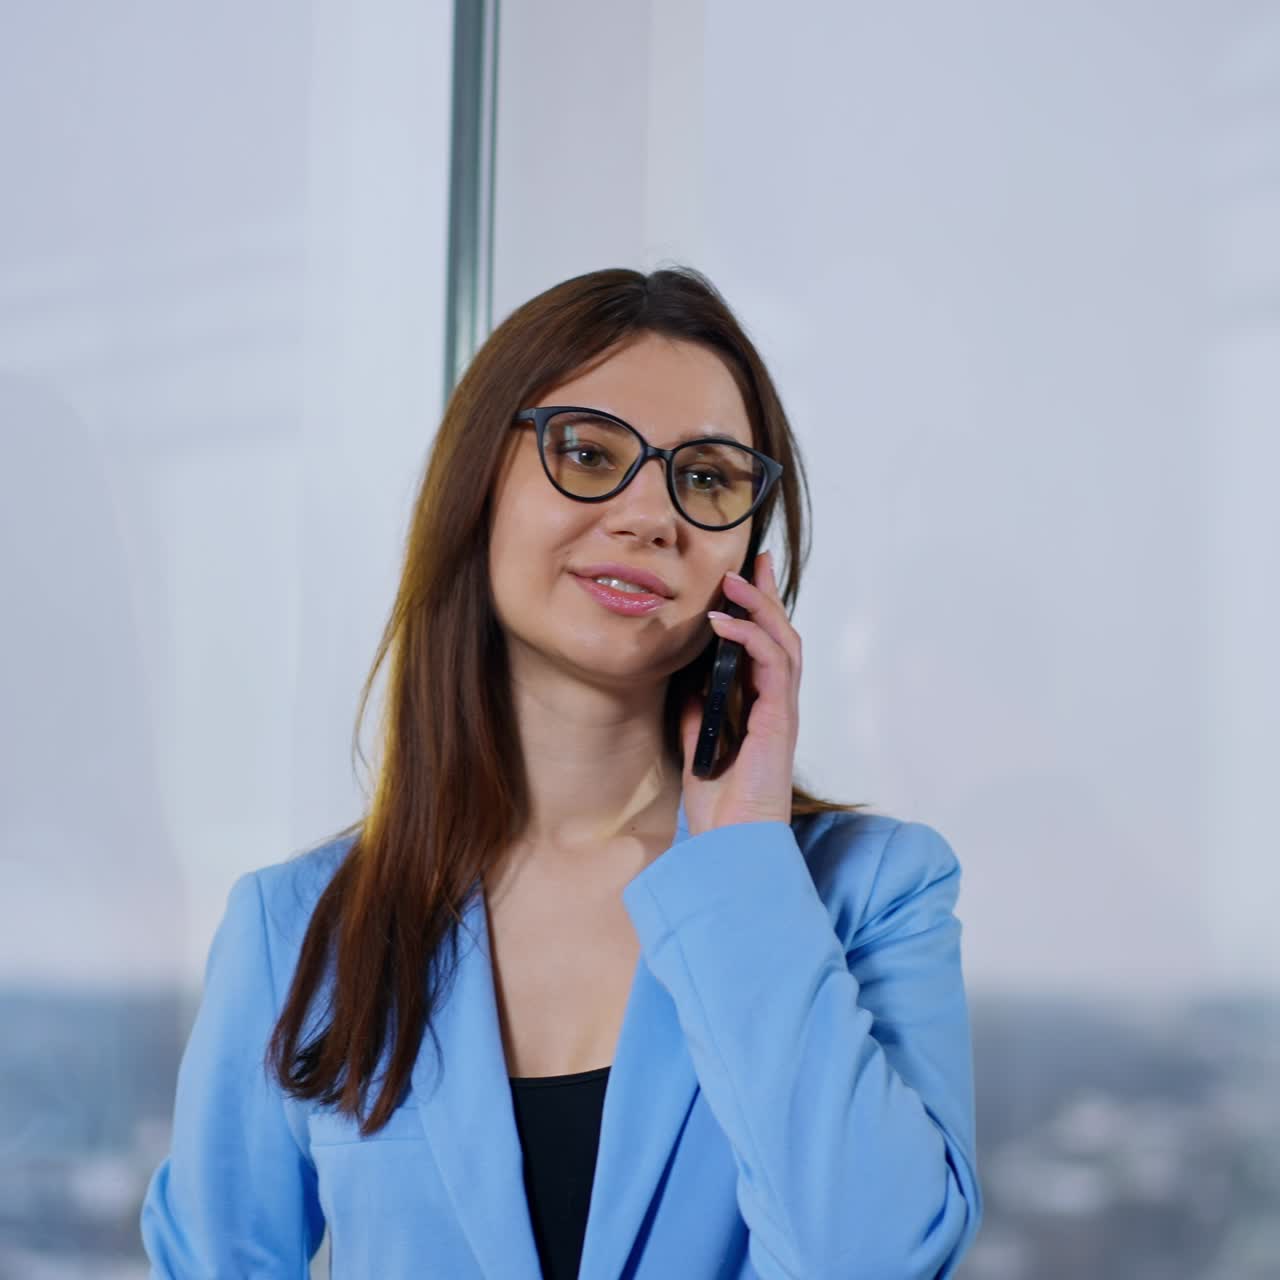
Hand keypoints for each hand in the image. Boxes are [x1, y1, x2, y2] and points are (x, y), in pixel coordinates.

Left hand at [678, 549, 799, 835]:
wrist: (732, 839)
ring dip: (759, 607)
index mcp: (764, 707)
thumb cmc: (720, 802)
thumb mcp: (699, 742)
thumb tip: (687, 678)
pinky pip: (773, 665)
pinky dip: (750, 638)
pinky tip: (725, 624)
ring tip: (734, 581)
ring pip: (784, 641)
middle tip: (752, 562)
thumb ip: (699, 709)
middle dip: (768, 594)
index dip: (760, 610)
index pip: (767, 647)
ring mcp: (783, 710)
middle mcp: (779, 704)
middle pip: (783, 634)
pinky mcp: (779, 718)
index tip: (748, 576)